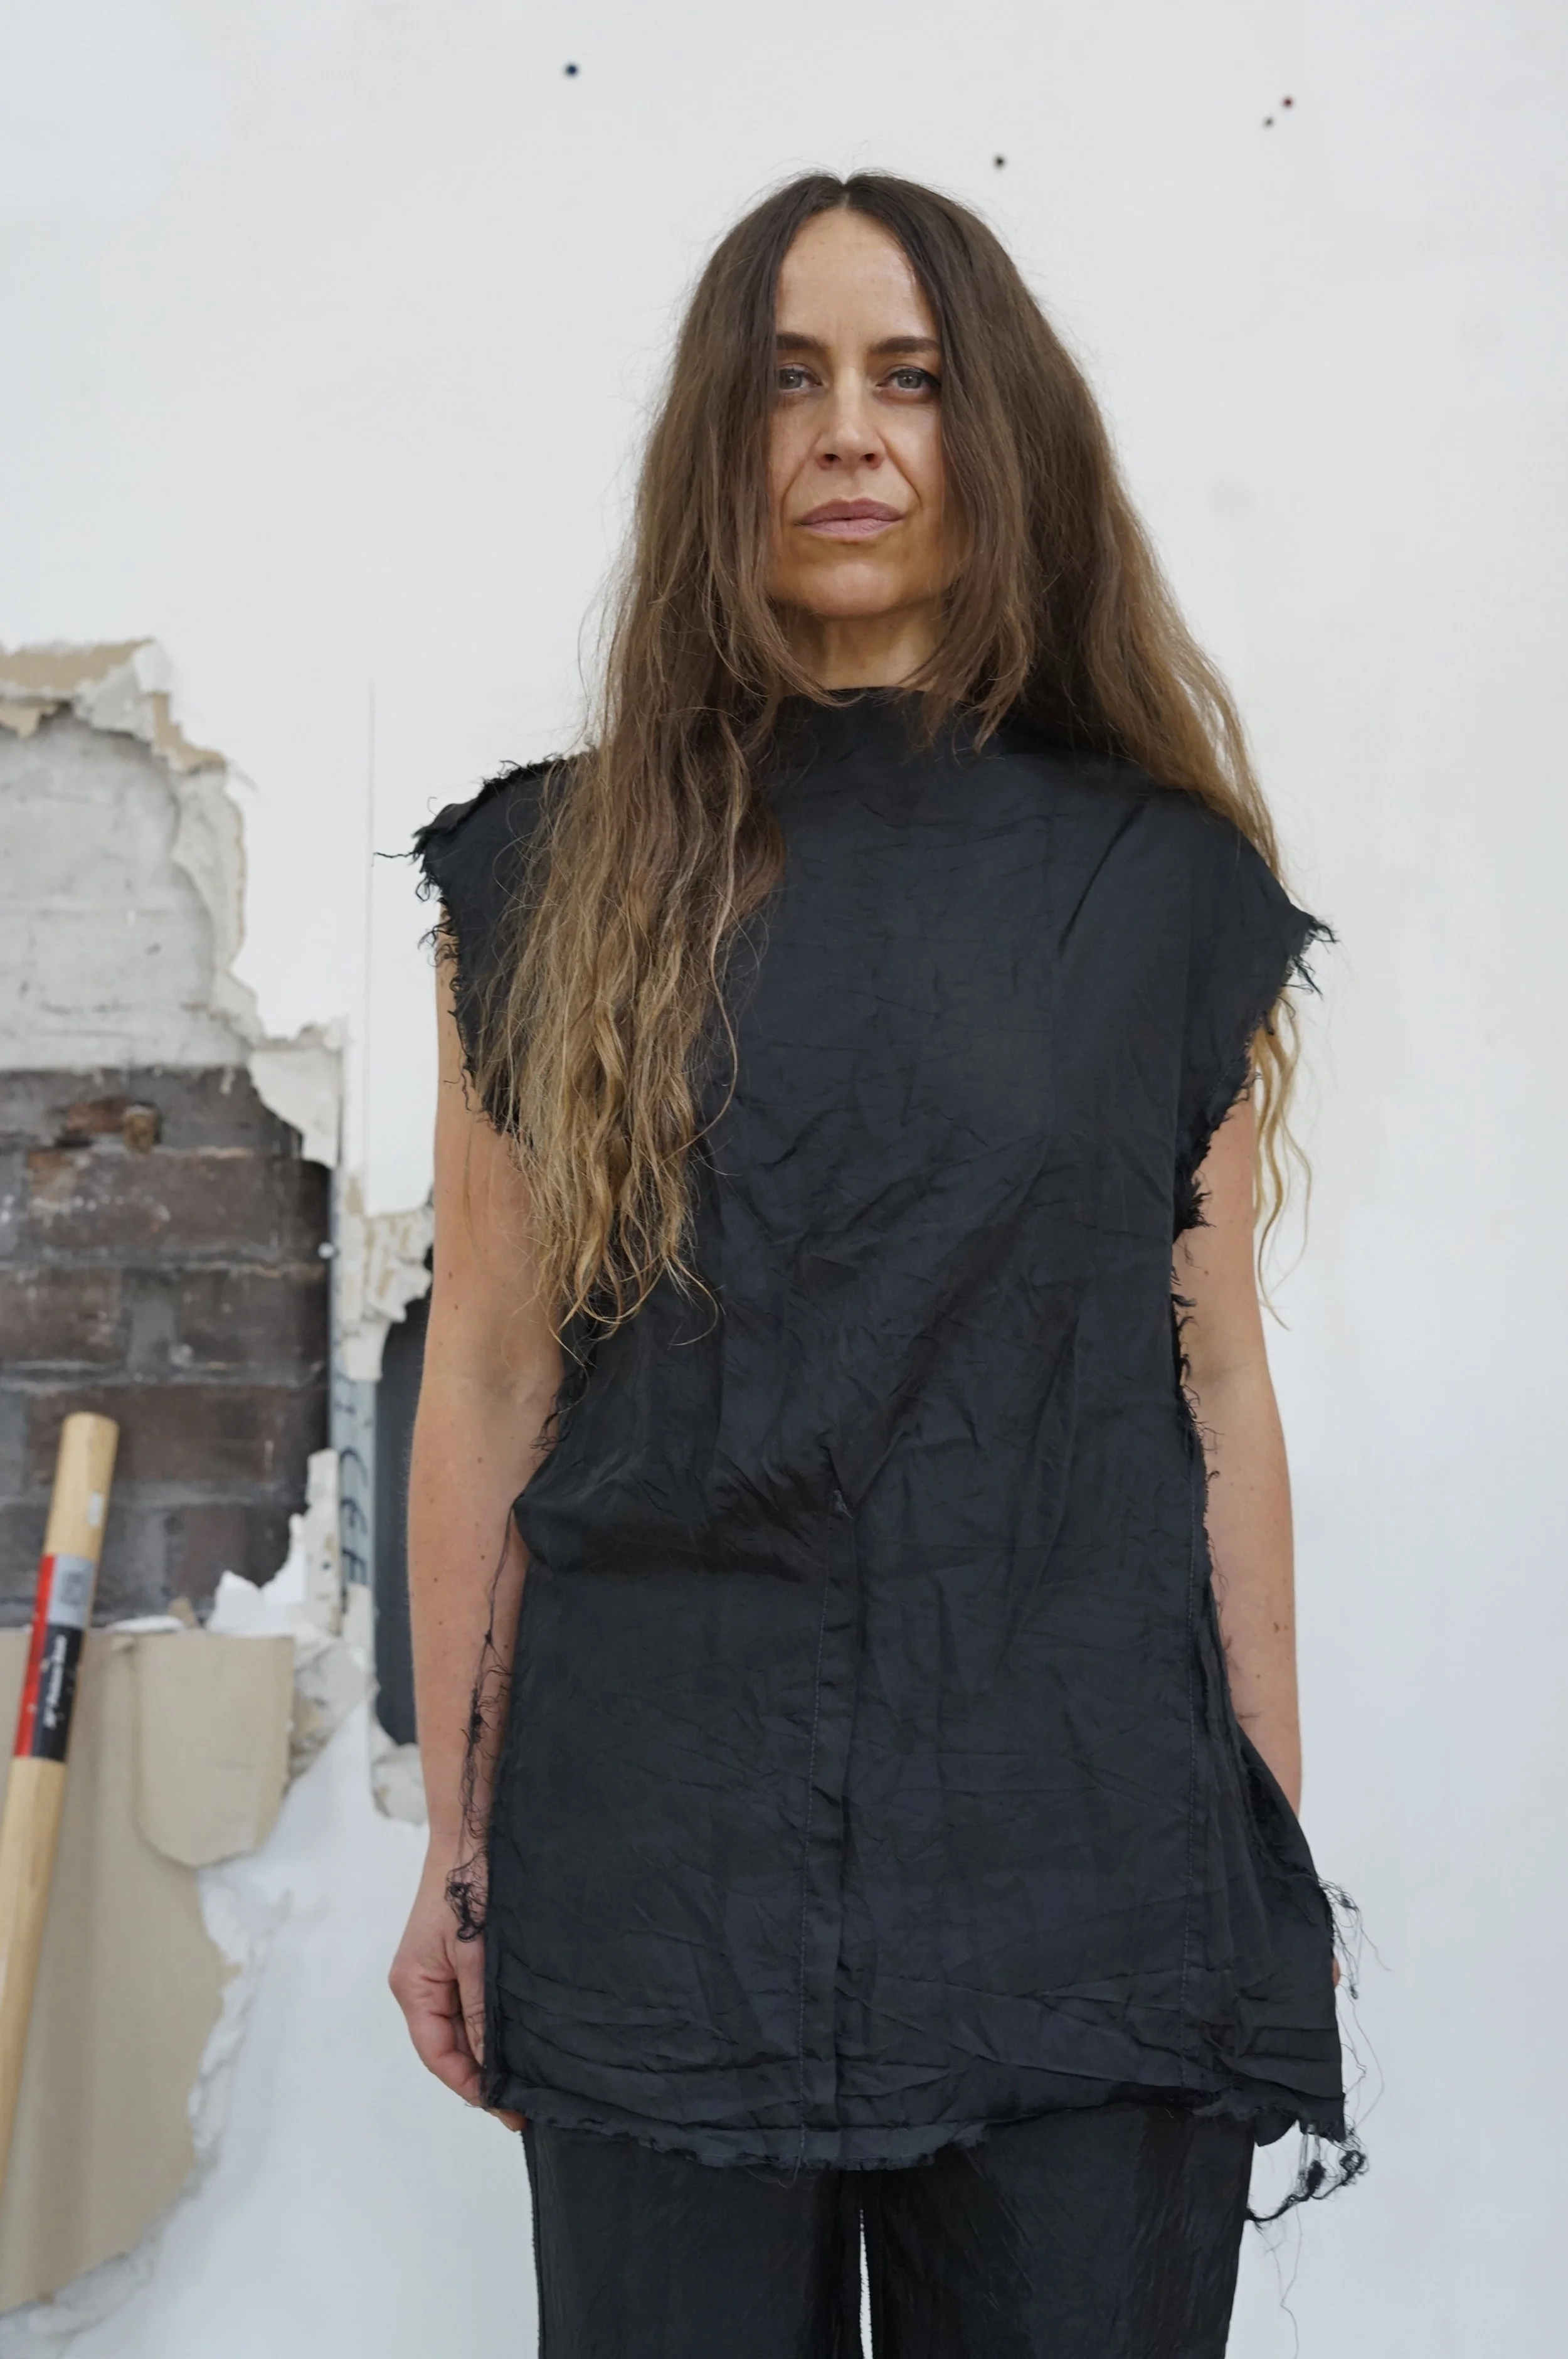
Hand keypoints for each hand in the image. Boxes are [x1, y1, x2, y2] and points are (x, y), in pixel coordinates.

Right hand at [389, 1849, 524, 2130]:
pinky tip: (525, 2032)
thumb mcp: (477, 1956)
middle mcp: (421, 1985)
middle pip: (450, 2045)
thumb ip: (483, 2012)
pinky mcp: (459, 1957)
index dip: (472, 2086)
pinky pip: (473, 2003)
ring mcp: (439, 1971)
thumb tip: (493, 2067)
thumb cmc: (469, 1884)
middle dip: (484, 2073)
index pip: (438, 2055)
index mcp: (413, 1987)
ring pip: (464, 2026)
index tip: (508, 2108)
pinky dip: (495, 2021)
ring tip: (531, 2073)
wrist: (475, 1830)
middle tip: (527, 2099)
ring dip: (492, 2048)